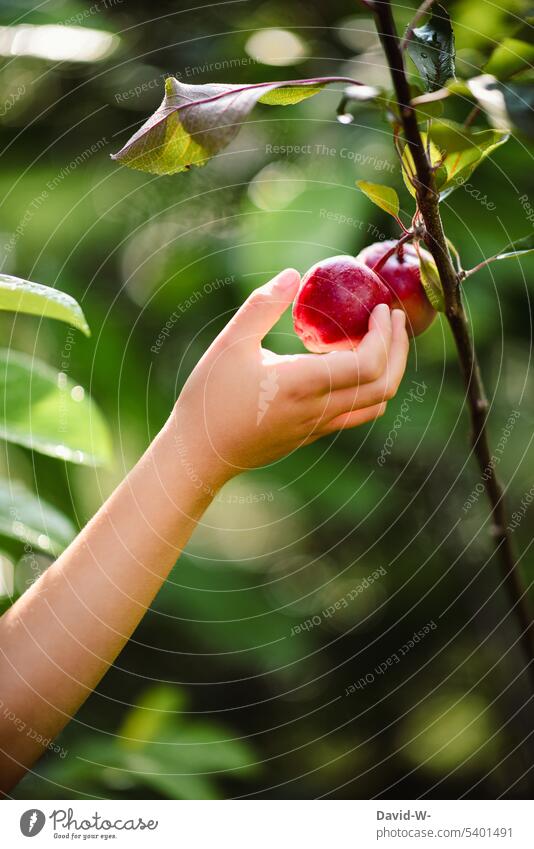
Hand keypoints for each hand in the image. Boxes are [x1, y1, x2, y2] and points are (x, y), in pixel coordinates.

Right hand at [171, 268, 408, 491]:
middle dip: (398, 349)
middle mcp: (318, 410)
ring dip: (389, 370)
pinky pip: (357, 413)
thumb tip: (294, 274)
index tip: (381, 309)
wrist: (199, 455)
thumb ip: (263, 306)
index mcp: (301, 384)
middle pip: (384, 385)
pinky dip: (370, 387)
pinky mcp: (312, 434)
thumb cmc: (209, 398)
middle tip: (394, 318)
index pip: (367, 365)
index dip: (384, 335)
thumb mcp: (230, 343)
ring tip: (383, 340)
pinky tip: (353, 365)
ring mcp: (318, 427)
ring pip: (375, 403)